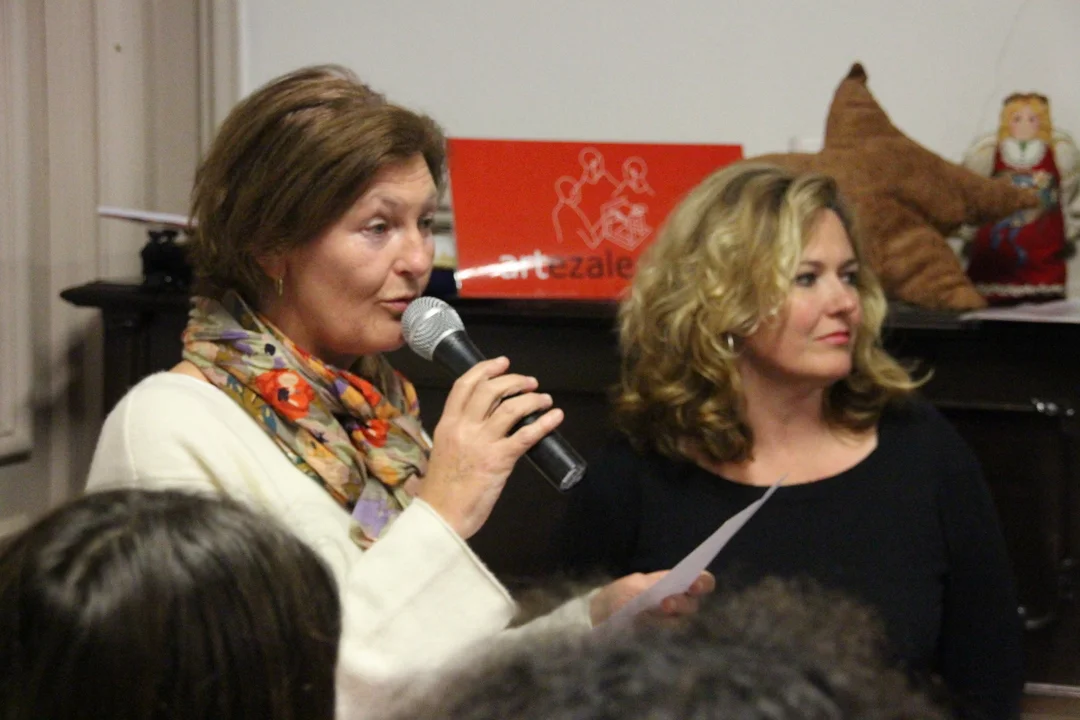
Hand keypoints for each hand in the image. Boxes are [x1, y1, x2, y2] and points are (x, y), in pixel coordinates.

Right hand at [417, 356, 564, 538]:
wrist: (441, 517)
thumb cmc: (442, 492)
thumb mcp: (443, 452)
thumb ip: (459, 436)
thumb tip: (481, 429)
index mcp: (447, 425)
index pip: (464, 385)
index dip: (485, 369)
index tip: (502, 363)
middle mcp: (463, 428)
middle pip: (490, 390)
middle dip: (514, 381)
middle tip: (530, 382)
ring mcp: (481, 443)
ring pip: (510, 408)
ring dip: (532, 399)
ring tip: (544, 399)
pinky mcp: (498, 460)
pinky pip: (526, 435)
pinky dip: (544, 423)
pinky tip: (555, 417)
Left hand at [589, 570, 714, 625]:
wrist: (603, 614)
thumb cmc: (621, 594)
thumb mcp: (633, 587)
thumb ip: (651, 590)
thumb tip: (666, 599)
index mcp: (677, 583)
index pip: (702, 581)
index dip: (702, 582)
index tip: (694, 585)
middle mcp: (680, 603)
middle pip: (692, 605)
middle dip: (680, 603)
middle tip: (665, 603)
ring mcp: (672, 622)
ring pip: (680, 623)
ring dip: (667, 620)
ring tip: (647, 616)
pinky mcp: (663, 639)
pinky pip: (667, 637)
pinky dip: (656, 632)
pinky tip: (642, 628)